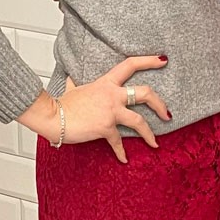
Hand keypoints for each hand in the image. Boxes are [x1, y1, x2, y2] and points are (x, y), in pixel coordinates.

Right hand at [19, 55, 169, 162]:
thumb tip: (70, 78)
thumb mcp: (72, 88)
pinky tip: (124, 159)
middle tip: (167, 114)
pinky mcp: (106, 127)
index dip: (149, 61)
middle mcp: (112, 94)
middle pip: (145, 93)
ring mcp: (111, 111)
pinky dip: (121, 153)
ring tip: (155, 143)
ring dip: (150, 134)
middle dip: (160, 104)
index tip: (163, 60)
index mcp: (106, 83)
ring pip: (139, 121)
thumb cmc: (61, 104)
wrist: (52, 117)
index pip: (130, 65)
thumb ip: (77, 83)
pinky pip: (118, 142)